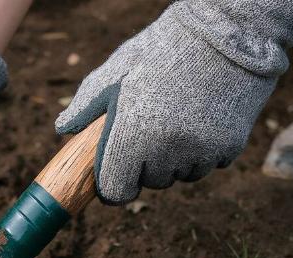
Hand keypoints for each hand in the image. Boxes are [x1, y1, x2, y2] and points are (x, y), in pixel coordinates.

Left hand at [56, 0, 292, 204]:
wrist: (227, 32)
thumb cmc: (161, 50)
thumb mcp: (115, 71)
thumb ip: (85, 104)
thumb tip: (62, 128)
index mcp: (130, 136)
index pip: (117, 191)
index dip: (115, 184)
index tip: (117, 172)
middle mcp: (166, 152)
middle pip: (151, 182)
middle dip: (147, 163)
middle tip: (152, 125)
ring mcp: (201, 153)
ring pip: (181, 175)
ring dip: (176, 158)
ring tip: (178, 117)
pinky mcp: (229, 148)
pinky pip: (209, 163)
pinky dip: (204, 149)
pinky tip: (203, 116)